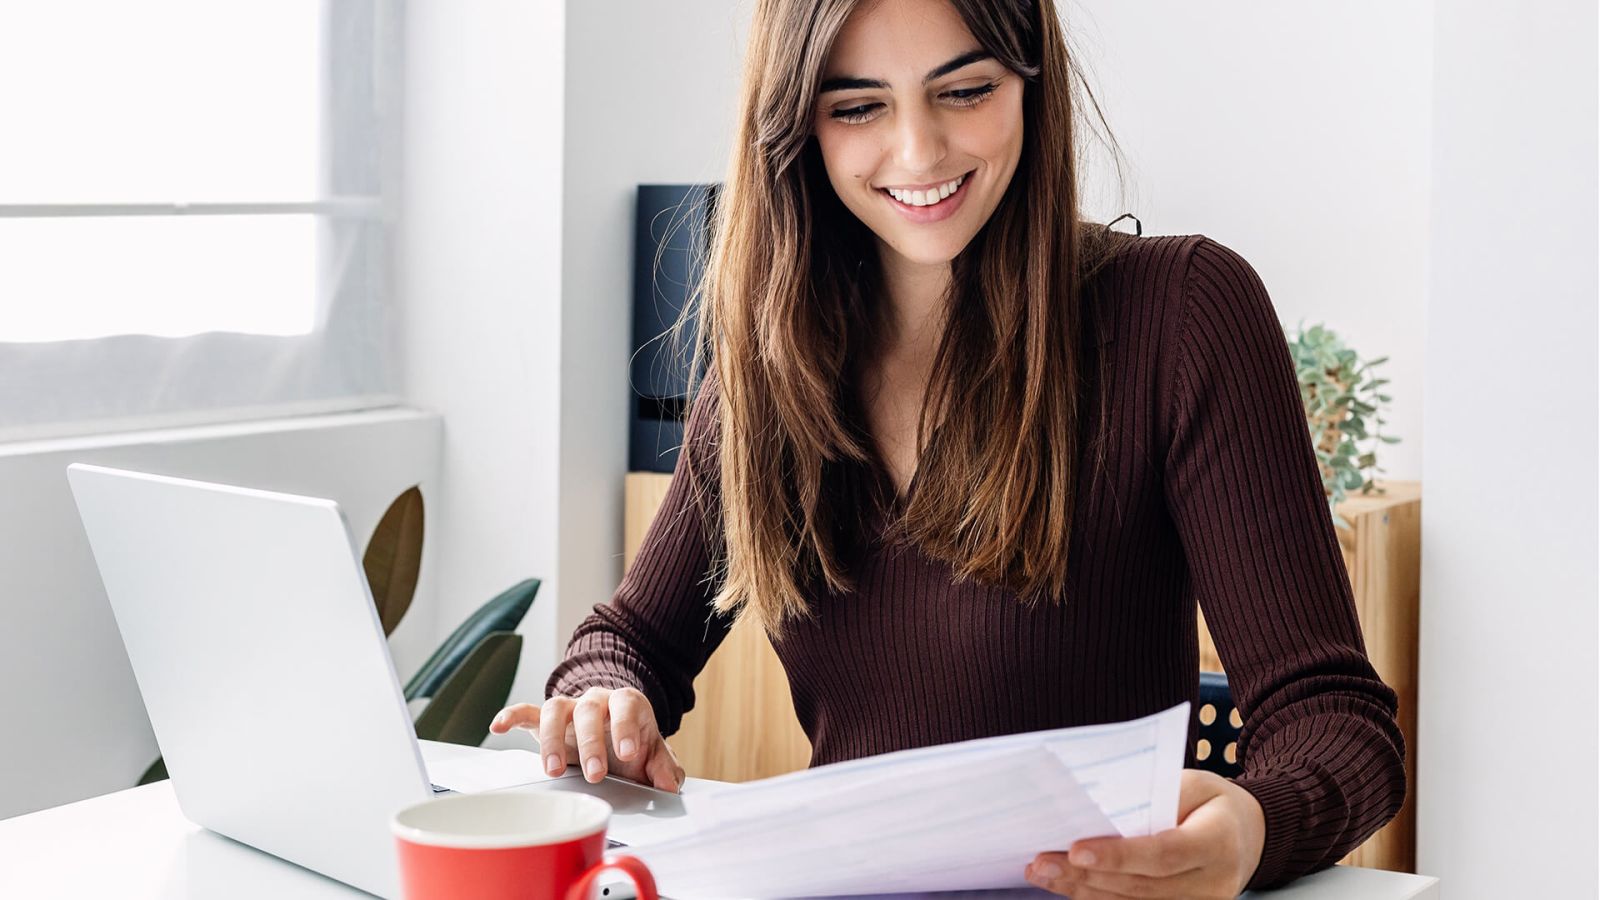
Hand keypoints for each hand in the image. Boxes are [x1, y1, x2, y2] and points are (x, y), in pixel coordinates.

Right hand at [489, 686, 685, 792]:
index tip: (627, 753)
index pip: (626, 706)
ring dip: (551, 738)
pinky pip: (526, 711)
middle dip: (591, 743)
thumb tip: (669, 785)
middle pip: (588, 710)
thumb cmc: (633, 741)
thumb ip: (664, 767)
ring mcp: (569, 708)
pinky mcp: (546, 719)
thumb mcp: (654, 753)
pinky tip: (498, 727)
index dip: (625, 727)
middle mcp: (596, 700)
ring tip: (552, 769)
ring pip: (555, 709)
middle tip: (595, 774)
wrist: (616, 731)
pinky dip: (512, 716)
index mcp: (626, 703)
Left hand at [1024, 769, 1265, 898]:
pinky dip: (1098, 898)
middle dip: (1085, 875)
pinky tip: (1067, 885)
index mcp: (1218, 843)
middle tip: (1041, 861)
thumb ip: (1154, 798)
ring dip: (1082, 890)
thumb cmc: (1212, 802)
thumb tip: (1099, 808)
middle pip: (1141, 885)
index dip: (1119, 856)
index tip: (1076, 850)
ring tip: (1042, 872)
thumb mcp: (1192, 784)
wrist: (1249, 835)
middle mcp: (1213, 884)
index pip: (1164, 854)